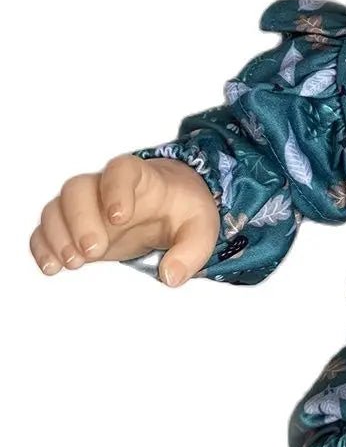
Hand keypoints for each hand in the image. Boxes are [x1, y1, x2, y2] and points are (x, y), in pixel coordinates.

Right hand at [30, 154, 219, 286]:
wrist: (169, 207)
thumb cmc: (183, 210)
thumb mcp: (201, 227)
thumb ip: (192, 250)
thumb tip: (171, 276)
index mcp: (141, 177)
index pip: (121, 169)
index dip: (116, 189)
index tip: (119, 217)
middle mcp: (105, 187)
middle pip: (78, 188)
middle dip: (81, 219)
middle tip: (94, 251)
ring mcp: (86, 205)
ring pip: (57, 207)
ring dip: (59, 235)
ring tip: (74, 263)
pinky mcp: (73, 226)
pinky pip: (47, 229)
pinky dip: (43, 246)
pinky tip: (52, 267)